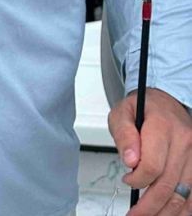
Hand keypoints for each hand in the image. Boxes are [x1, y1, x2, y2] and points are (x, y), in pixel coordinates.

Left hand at [108, 87, 191, 214]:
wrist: (165, 103)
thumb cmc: (143, 109)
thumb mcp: (122, 112)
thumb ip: (123, 134)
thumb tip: (130, 160)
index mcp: (163, 126)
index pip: (152, 165)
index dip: (137, 180)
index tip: (127, 181)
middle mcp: (184, 142)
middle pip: (168, 184)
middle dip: (149, 206)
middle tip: (135, 214)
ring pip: (183, 195)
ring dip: (166, 212)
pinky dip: (182, 209)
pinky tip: (168, 213)